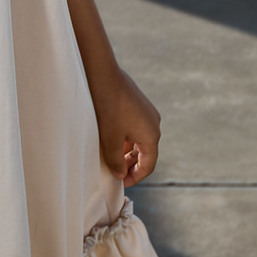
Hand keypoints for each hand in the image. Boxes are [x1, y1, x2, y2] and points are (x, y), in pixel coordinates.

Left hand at [88, 64, 160, 184]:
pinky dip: (126, 138)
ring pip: (140, 140)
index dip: (135, 177)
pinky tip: (112, 139)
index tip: (122, 183)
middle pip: (146, 153)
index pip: (148, 165)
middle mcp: (154, 124)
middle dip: (132, 165)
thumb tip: (120, 174)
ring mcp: (147, 113)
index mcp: (152, 136)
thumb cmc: (107, 107)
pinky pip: (136, 127)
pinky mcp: (138, 104)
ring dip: (128, 151)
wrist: (103, 74)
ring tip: (112, 158)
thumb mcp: (110, 140)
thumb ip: (116, 161)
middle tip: (116, 172)